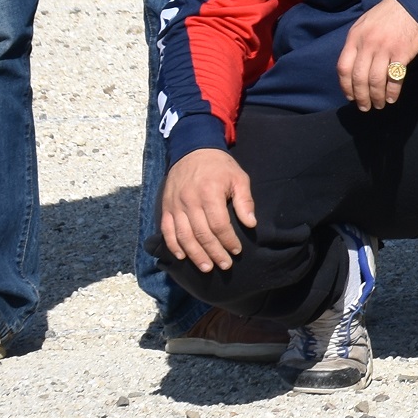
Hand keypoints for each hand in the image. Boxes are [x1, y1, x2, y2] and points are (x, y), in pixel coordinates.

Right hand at [158, 149, 254, 270]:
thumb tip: (251, 224)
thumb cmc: (220, 167)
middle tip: (225, 266)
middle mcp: (190, 201)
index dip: (228, 241)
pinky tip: (182, 257)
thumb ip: (244, 201)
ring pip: (184, 236)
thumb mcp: (239, 178)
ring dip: (195, 255)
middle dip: (214, 253)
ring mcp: (175, 205)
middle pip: (202, 234)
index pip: (219, 225)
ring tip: (206, 268)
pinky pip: (167, 231)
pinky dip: (173, 246)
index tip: (237, 251)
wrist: (192, 150)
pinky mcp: (166, 207)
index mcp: (209, 193)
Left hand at [336, 0, 417, 111]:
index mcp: (355, 38)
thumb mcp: (363, 25)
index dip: (346, 87)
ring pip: (376, 80)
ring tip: (379, 105)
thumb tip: (352, 69)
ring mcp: (385, 49)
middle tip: (365, 107)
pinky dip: (393, 91)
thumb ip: (356, 45)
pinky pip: (395, 77)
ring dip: (376, 97)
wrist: (412, 4)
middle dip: (361, 97)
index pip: (343, 68)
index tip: (350, 97)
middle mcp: (367, 45)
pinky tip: (392, 97)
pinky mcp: (402, 53)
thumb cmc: (386, 16)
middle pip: (359, 78)